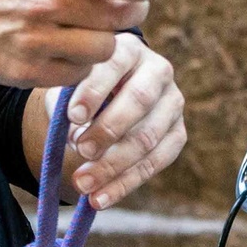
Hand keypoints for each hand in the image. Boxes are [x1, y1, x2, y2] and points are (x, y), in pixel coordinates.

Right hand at [0, 0, 155, 86]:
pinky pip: (80, 72)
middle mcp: (42, 5)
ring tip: (91, 26)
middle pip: (117, 18)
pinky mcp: (28, 73)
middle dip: (131, 11)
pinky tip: (67, 46)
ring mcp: (35, 42)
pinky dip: (82, 61)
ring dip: (107, 39)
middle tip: (126, 6)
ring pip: (105, 49)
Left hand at [52, 31, 185, 209]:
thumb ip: (68, 102)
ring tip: (81, 183)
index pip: (114, 64)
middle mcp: (158, 70)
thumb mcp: (70, 86)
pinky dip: (125, 184)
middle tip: (80, 149)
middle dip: (108, 129)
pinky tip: (99, 198)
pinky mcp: (178, 133)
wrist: (110, 100)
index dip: (94, 90)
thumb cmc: (83, 90)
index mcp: (128, 48)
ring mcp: (173, 102)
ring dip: (113, 165)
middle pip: (139, 99)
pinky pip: (156, 163)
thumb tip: (76, 133)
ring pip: (148, 136)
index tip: (72, 116)